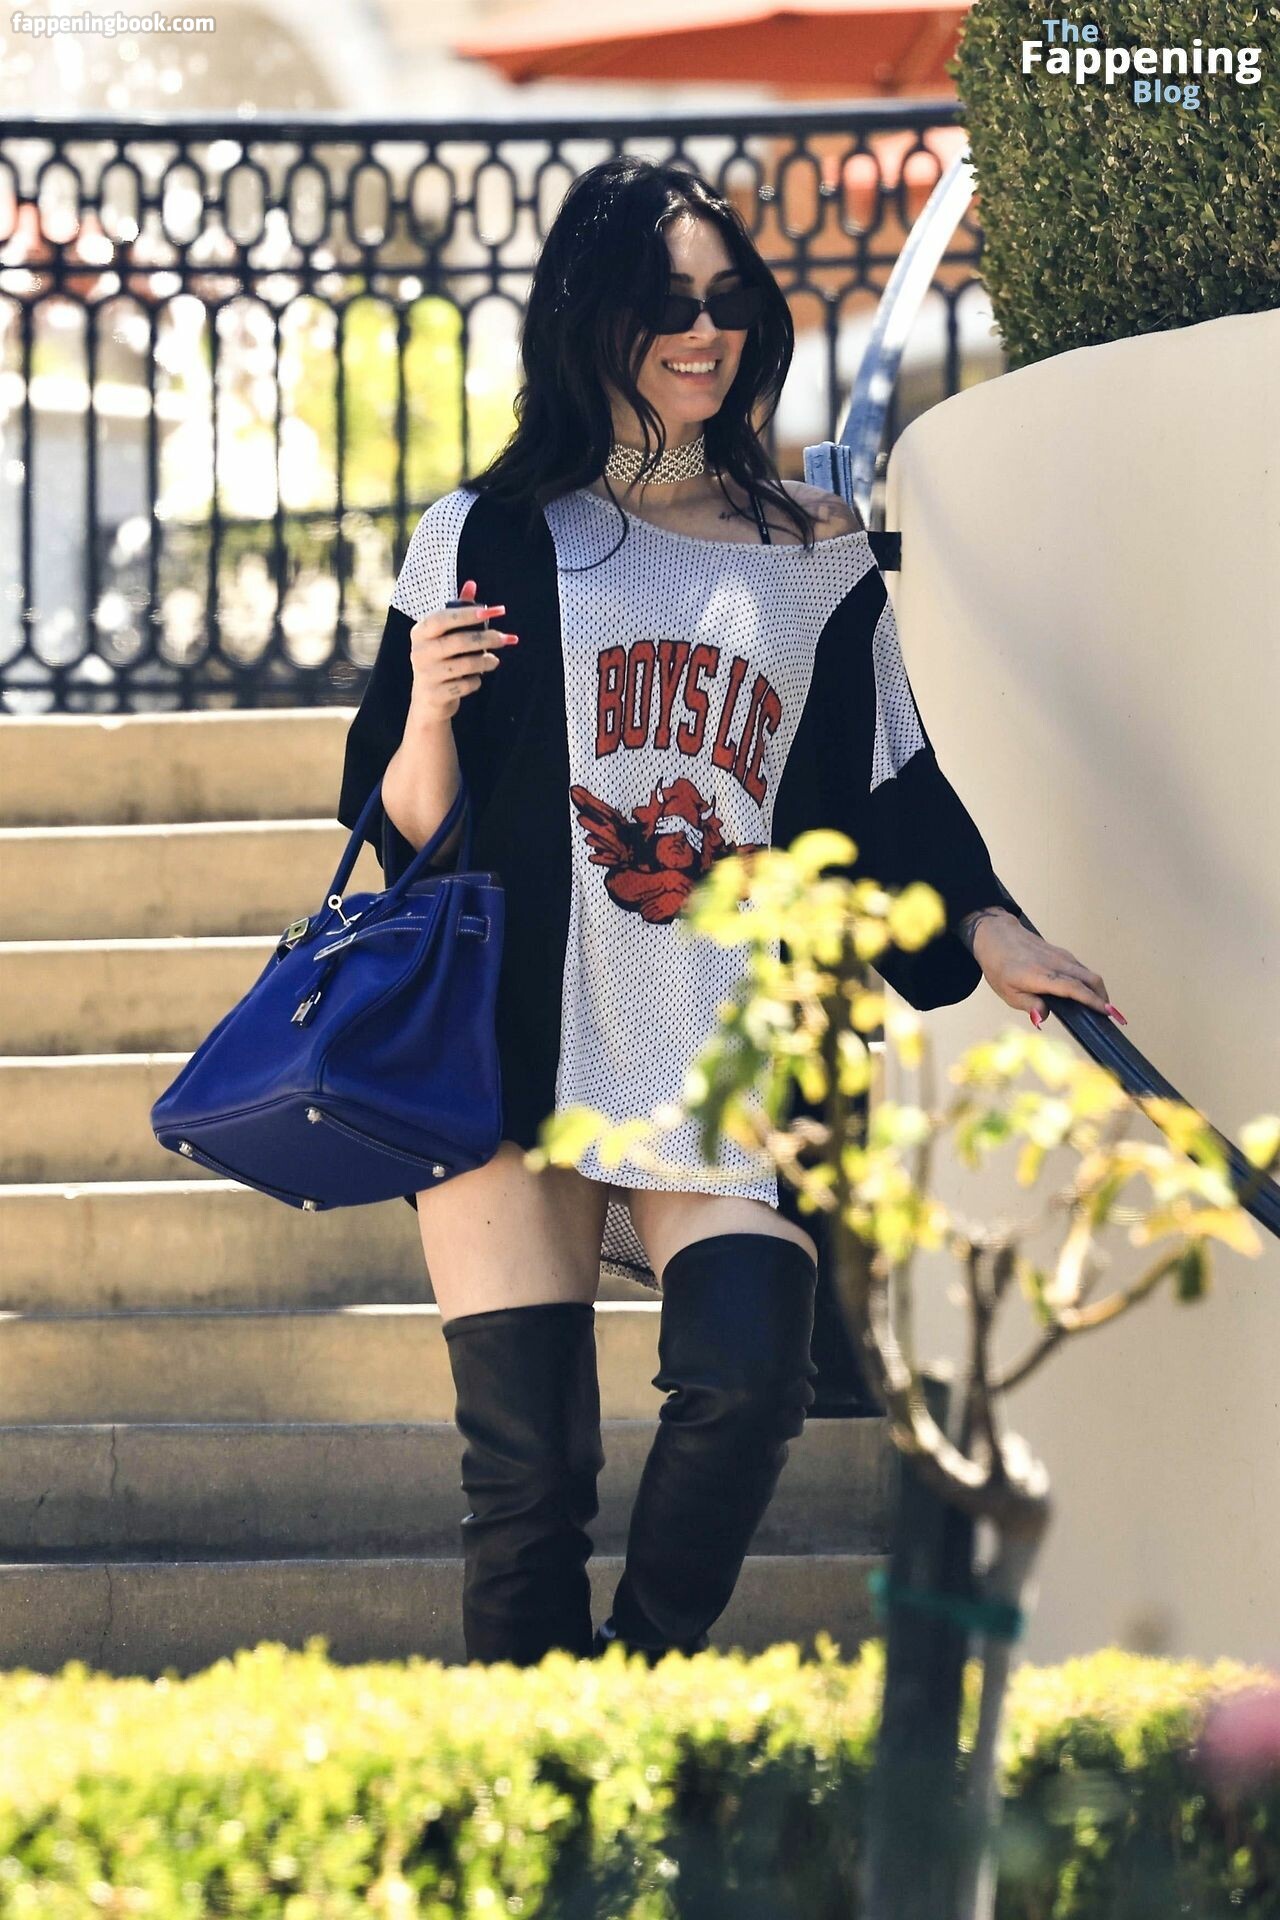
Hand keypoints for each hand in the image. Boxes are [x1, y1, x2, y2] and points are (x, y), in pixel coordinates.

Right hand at [408, 578, 517, 723]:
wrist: (428, 700)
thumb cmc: (440, 659)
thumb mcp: (444, 634)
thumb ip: (457, 609)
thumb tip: (472, 584)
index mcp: (420, 632)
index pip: (443, 618)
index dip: (468, 614)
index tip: (492, 611)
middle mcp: (419, 652)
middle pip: (459, 641)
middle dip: (487, 638)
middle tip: (505, 638)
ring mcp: (426, 674)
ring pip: (466, 665)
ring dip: (486, 662)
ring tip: (494, 660)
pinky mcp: (435, 694)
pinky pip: (466, 685)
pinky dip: (476, 681)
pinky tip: (476, 679)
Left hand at [957, 907, 1127, 1028]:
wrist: (997, 936)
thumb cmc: (999, 966)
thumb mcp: (1007, 993)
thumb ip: (1029, 1006)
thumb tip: (1045, 1017)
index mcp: (1040, 976)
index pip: (1073, 988)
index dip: (1092, 1000)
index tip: (1107, 1011)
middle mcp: (1055, 964)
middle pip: (1090, 979)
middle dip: (1104, 997)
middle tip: (1112, 1015)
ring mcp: (1060, 957)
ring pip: (1088, 973)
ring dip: (1098, 989)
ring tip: (1103, 1007)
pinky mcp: (1062, 954)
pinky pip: (1081, 968)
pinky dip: (1090, 981)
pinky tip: (1089, 993)